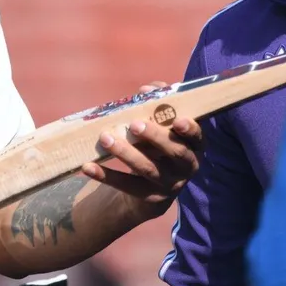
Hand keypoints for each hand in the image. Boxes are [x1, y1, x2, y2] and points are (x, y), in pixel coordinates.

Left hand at [80, 81, 203, 216]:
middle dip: (155, 137)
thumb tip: (147, 88)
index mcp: (193, 147)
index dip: (191, 130)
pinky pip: (126, 186)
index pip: (198, 138)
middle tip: (135, 125)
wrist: (151, 188)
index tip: (178, 121)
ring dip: (125, 153)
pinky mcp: (148, 197)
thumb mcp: (161, 126)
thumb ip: (158, 104)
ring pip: (147, 168)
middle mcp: (186, 167)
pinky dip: (105, 176)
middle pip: (175, 152)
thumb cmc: (157, 145)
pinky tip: (87, 166)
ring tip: (105, 138)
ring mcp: (168, 184)